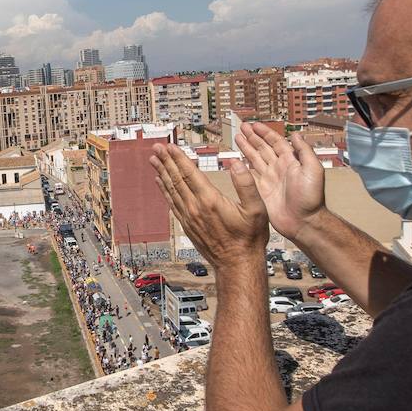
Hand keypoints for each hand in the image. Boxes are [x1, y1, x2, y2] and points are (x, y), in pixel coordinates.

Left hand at [150, 143, 267, 263]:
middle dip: (166, 161)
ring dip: (162, 173)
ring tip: (154, 160)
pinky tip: (160, 182)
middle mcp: (196, 208)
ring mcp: (189, 217)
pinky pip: (172, 203)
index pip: (190, 173)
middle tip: (157, 147)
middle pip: (177, 179)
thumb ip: (246, 184)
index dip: (179, 158)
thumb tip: (237, 163)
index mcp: (210, 200)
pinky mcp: (187, 225)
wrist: (238, 264)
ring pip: (172, 190)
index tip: (170, 146)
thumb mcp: (257, 209)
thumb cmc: (249, 238)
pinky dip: (165, 190)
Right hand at [236, 122, 324, 241]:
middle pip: (263, 148)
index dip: (265, 133)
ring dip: (246, 147)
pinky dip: (242, 166)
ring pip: (255, 159)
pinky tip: (236, 160)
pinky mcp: (261, 190)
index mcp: (290, 161)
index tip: (255, 125)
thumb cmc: (311, 199)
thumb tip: (296, 134)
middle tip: (242, 127)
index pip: (276, 142)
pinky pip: (249, 175)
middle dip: (252, 137)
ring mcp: (269, 179)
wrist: (303, 222)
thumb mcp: (313, 170)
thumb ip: (305, 151)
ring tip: (237, 138)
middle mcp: (278, 168)